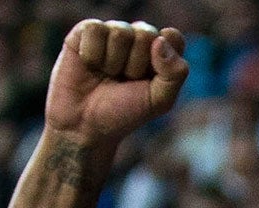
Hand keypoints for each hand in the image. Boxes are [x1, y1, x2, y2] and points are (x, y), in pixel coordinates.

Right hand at [46, 21, 188, 145]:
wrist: (83, 126)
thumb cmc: (123, 113)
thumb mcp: (158, 101)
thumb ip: (175, 73)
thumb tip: (160, 39)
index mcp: (160, 52)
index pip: (173, 38)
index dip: (163, 60)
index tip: (149, 80)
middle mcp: (136, 37)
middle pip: (146, 34)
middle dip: (135, 65)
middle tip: (123, 82)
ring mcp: (111, 31)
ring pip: (120, 32)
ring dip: (112, 62)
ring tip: (105, 76)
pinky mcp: (86, 31)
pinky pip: (95, 29)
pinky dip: (92, 54)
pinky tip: (89, 66)